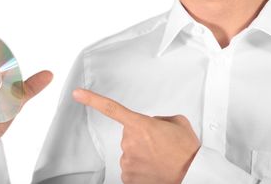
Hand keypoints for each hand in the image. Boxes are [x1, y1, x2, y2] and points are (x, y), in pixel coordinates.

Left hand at [73, 89, 199, 183]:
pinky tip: (155, 169)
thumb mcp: (177, 122)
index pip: (111, 108)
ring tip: (161, 158)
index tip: (78, 94)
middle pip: (129, 135)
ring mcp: (128, 162)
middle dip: (142, 138)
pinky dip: (142, 169)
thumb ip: (160, 119)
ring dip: (143, 154)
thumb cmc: (187, 151)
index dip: (92, 99)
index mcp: (141, 125)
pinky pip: (131, 169)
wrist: (192, 174)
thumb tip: (154, 124)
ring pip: (130, 153)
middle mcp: (130, 143)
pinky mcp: (128, 178)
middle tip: (160, 145)